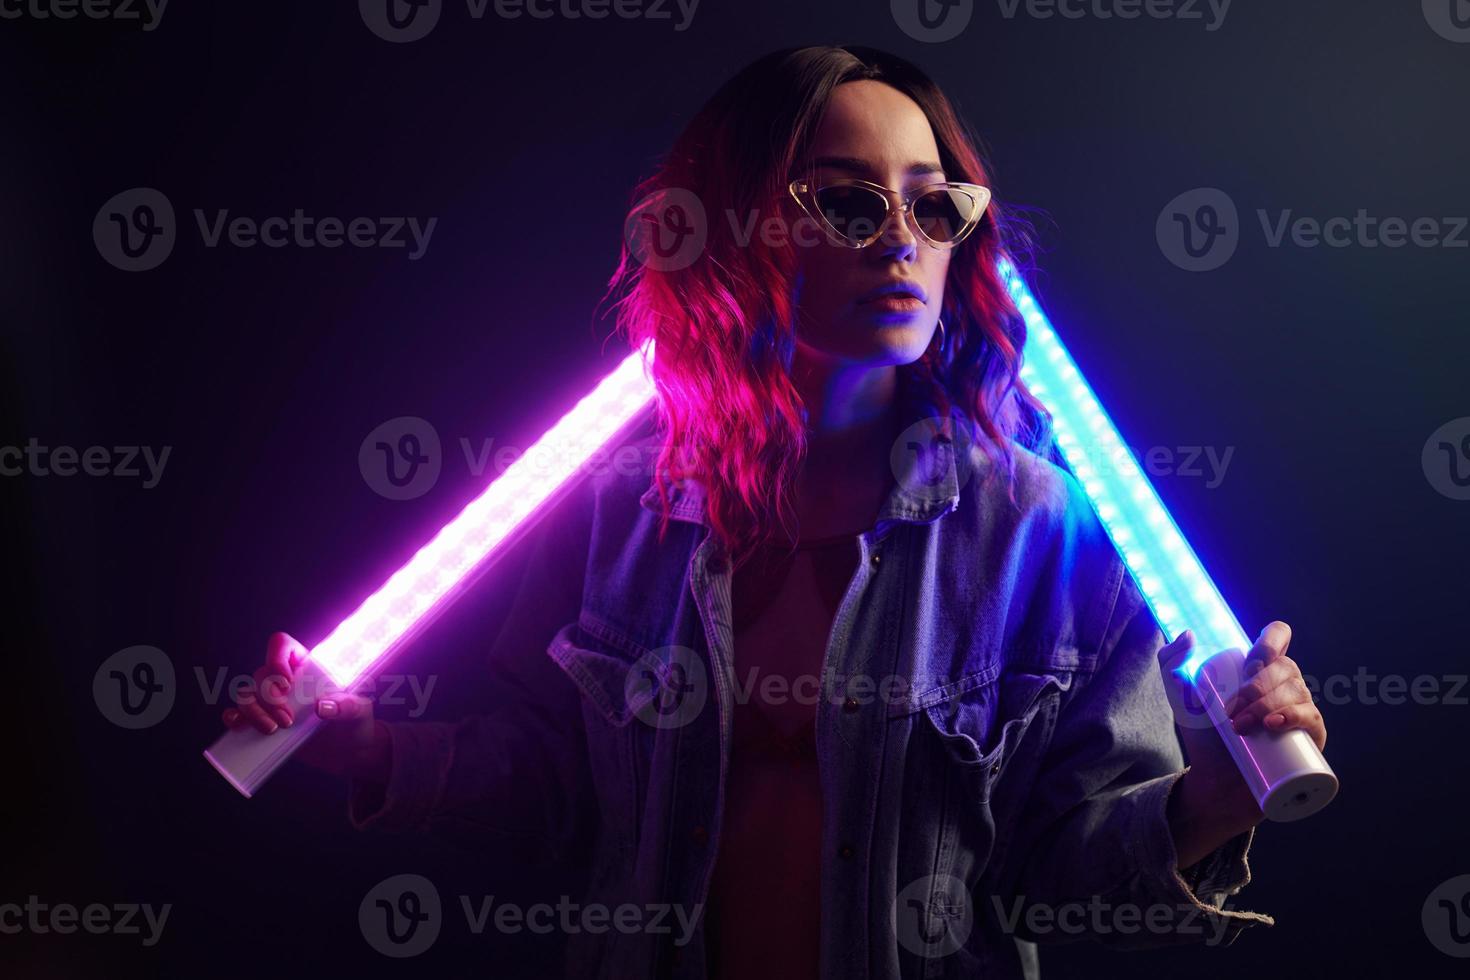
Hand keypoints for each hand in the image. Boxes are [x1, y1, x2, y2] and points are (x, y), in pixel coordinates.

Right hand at [219, 631, 390, 782]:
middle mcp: (286, 680)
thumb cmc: (356, 724)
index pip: (282, 646)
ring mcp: (272, 702)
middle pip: (261, 674)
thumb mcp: (360, 712)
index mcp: (308, 666)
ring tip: (272, 730)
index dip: (277, 658)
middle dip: (269, 698)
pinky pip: (238, 714)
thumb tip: (322, 707)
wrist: (350, 754)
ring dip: (252, 711)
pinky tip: (240, 726)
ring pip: (246, 694)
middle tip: (287, 720)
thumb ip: (348, 706)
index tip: (287, 682)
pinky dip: (234, 718)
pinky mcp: (263, 722)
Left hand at [1157, 621, 1327, 832]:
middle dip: (1255, 687)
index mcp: (1261, 668)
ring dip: (1264, 705)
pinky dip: (1293, 717)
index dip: (1270, 641)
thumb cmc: (1205, 736)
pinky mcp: (1311, 737)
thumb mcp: (1180, 697)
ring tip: (1240, 727)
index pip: (1278, 636)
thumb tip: (1189, 635)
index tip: (1248, 663)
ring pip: (1296, 691)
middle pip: (1284, 667)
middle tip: (1230, 711)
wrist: (1215, 782)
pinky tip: (1273, 724)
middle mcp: (1285, 684)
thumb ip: (1171, 662)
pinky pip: (1311, 718)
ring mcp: (1300, 709)